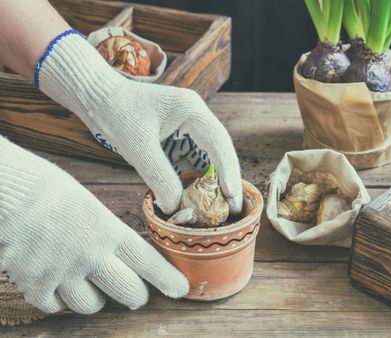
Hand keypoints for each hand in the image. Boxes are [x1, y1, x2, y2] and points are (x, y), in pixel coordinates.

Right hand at [0, 137, 188, 313]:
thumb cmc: (48, 190)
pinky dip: (59, 300)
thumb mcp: (89, 204)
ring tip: (90, 284)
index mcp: (109, 230)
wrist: (9, 193)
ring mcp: (64, 273)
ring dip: (96, 299)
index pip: (148, 261)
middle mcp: (92, 255)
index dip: (167, 278)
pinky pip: (56, 307)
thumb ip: (105, 230)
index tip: (181, 289)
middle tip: (136, 295)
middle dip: (136, 296)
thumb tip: (116, 249)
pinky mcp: (36, 285)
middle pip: (129, 292)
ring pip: (92, 306)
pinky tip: (57, 284)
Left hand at [38, 32, 242, 214]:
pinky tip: (199, 194)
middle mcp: (196, 114)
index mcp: (190, 109)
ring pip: (210, 154)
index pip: (218, 142)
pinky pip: (195, 156)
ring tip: (221, 205)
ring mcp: (189, 122)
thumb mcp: (137, 148)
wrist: (98, 97)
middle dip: (227, 178)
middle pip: (220, 149)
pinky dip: (198, 176)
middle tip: (234, 208)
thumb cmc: (115, 114)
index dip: (228, 171)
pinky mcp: (180, 132)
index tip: (233, 197)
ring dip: (214, 179)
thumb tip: (176, 208)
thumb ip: (159, 177)